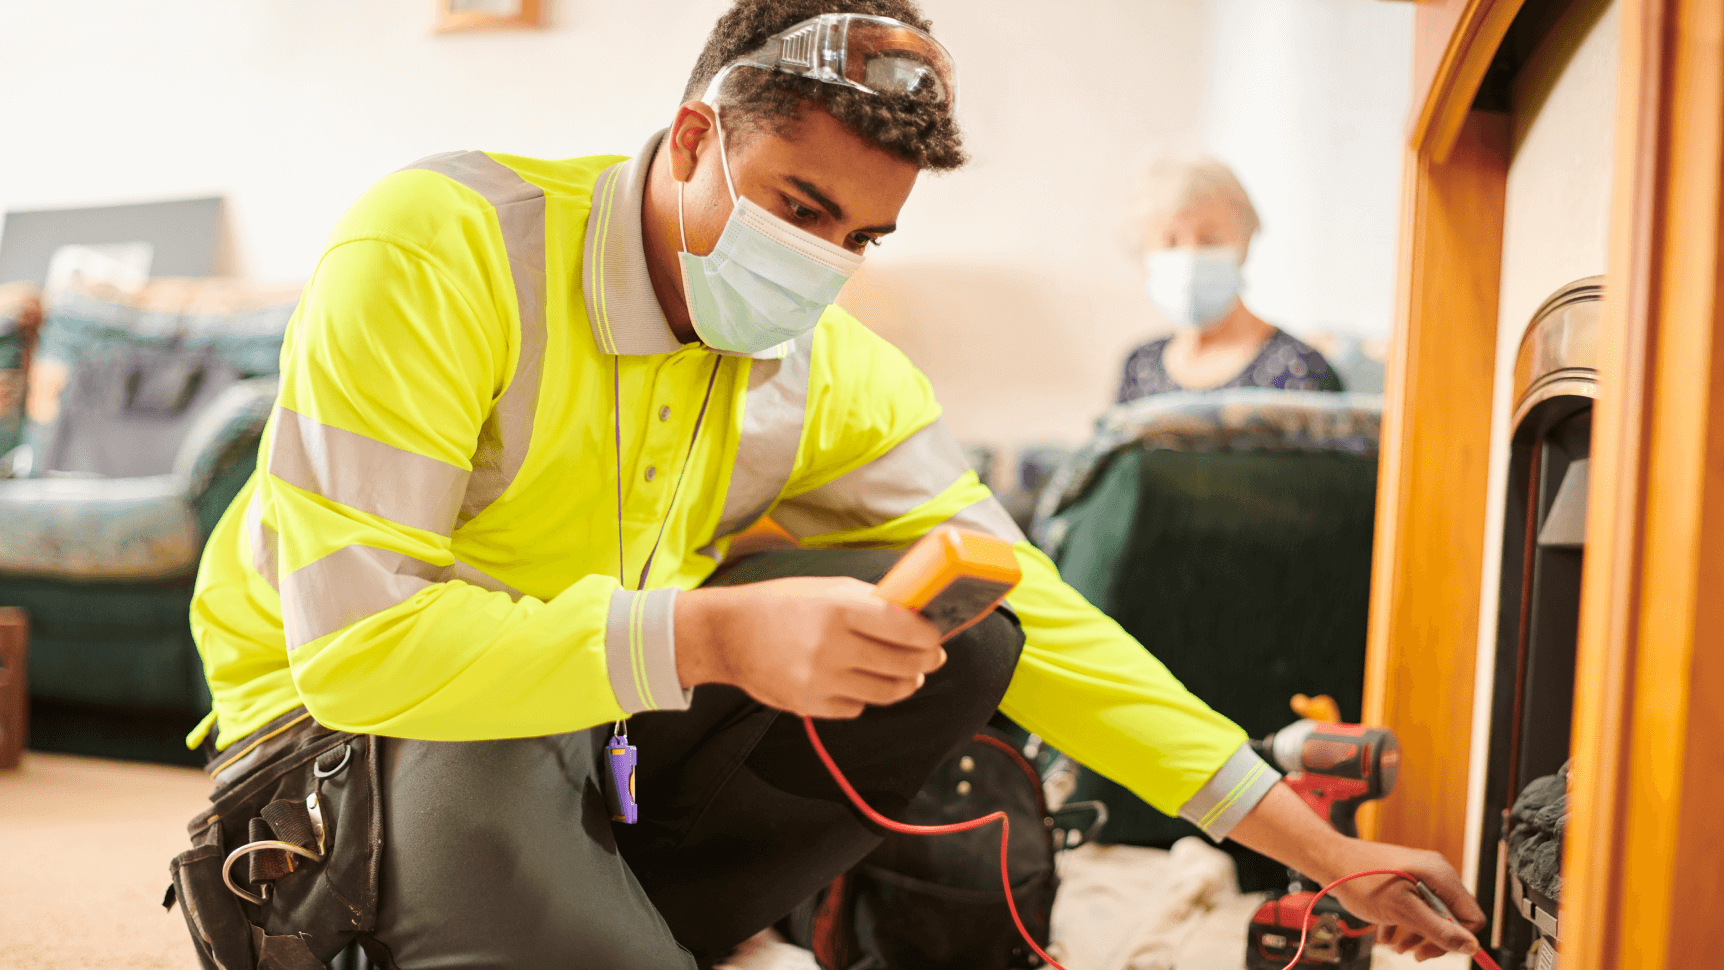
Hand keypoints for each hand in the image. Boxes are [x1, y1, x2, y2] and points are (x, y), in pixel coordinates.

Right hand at [674, 577, 945, 717]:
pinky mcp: (810, 706)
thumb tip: (915, 612)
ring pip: (886, 692)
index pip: (903, 627)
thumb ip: (870, 600)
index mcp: (838, 610)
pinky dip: (866, 696)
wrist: (728, 635)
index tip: (936, 635)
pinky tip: (861, 681)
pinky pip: (857, 707)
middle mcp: (831, 647)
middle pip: (902, 664)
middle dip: (926, 661)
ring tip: (909, 674)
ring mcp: (820, 681)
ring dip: (905, 683)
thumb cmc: (782, 604)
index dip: (928, 635)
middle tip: (932, 657)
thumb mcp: (826, 588)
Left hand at [1322, 840, 1485, 961]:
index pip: (1471, 916)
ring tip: (1396, 947)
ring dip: (1417, 934)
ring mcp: (1419, 874)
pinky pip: (1414, 907)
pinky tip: (1385, 934)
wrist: (1329, 860)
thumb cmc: (1361, 880)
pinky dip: (1403, 923)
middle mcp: (1435, 872)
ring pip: (1431, 914)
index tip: (1431, 951)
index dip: (1457, 939)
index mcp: (1441, 876)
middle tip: (1414, 954)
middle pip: (1452, 916)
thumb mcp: (1402, 910)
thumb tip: (1471, 946)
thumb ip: (1438, 929)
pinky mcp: (1404, 880)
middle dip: (1434, 938)